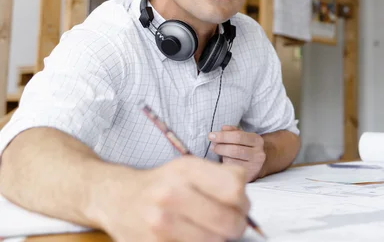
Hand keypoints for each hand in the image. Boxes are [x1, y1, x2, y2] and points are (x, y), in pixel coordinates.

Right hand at [93, 156, 249, 241]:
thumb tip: (246, 206)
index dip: (243, 200)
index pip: (235, 187)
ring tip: (211, 230)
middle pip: (229, 220)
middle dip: (237, 225)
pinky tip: (193, 236)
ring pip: (215, 240)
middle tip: (232, 224)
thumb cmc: (161, 183)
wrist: (117, 197)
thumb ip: (220, 180)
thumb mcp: (188, 168)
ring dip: (220, 238)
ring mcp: (161, 223)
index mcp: (185, 169)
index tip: (239, 204)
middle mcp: (172, 194)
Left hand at [209, 125, 266, 181]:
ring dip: (221, 156)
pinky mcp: (248, 177)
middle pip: (234, 149)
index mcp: (257, 140)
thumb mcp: (243, 137)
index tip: (211, 135)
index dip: (223, 136)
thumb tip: (223, 128)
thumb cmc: (247, 148)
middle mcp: (258, 154)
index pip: (238, 136)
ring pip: (231, 161)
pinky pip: (231, 171)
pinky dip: (224, 165)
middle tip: (212, 146)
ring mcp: (254, 167)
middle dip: (219, 147)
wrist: (259, 164)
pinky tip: (223, 162)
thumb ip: (233, 131)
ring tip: (219, 153)